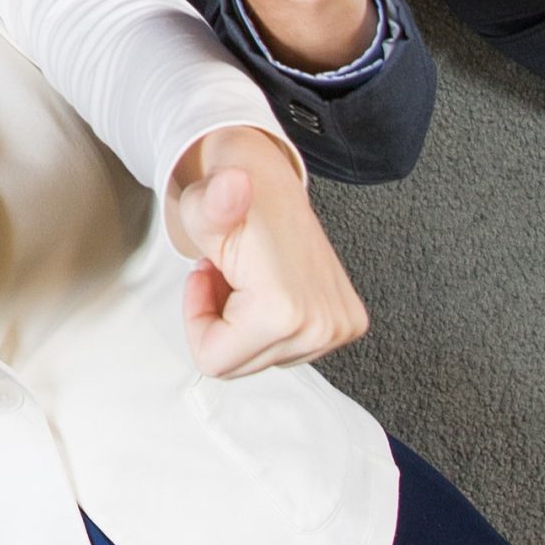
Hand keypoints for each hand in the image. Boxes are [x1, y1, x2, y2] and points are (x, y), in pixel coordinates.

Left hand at [167, 126, 367, 376]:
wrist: (266, 179)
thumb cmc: (225, 196)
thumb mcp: (202, 206)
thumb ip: (213, 202)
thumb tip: (233, 183)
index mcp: (285, 311)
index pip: (215, 361)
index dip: (197, 318)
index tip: (204, 275)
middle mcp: (322, 328)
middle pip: (243, 366)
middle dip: (221, 321)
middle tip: (224, 272)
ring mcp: (340, 329)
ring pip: (267, 359)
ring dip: (244, 321)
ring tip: (245, 274)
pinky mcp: (348, 325)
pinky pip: (291, 348)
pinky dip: (269, 321)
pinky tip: (265, 281)